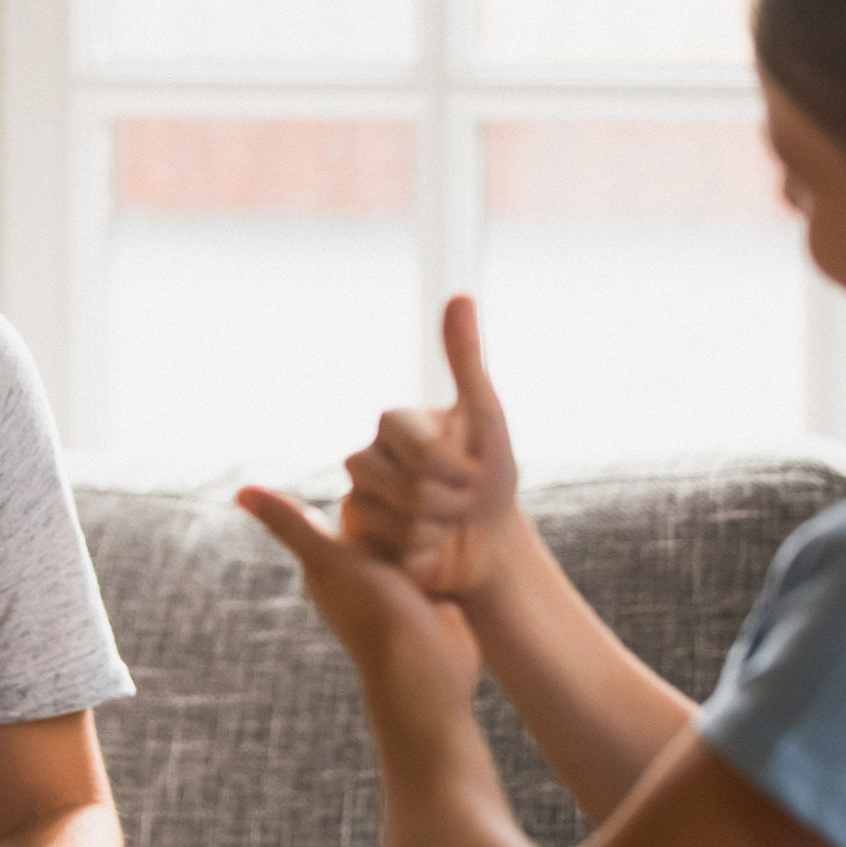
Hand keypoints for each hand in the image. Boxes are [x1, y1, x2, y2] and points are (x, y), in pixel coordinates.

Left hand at [239, 487, 481, 695]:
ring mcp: (405, 577)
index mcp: (334, 558)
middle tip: (429, 472)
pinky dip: (454, 534)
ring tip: (453, 489)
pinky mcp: (437, 587)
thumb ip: (289, 524)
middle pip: (391, 511)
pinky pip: (445, 548)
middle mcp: (367, 566)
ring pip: (421, 526)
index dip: (375, 480)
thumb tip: (239, 491)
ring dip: (434, 512)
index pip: (356, 502)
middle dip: (409, 493)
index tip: (392, 456)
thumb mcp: (327, 559)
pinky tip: (468, 513)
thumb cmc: (370, 613)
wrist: (425, 671)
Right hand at [339, 295, 518, 600]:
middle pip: (406, 485)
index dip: (457, 469)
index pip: (421, 448)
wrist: (486, 543)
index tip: (474, 471)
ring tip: (443, 525)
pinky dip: (419, 551)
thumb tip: (459, 295)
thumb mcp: (485, 417)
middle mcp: (367, 454)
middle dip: (449, 502)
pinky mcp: (355, 535)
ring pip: (394, 516)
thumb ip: (465, 360)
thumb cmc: (491, 478)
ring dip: (436, 528)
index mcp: (394, 422)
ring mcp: (357, 495)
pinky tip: (426, 548)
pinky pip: (386, 544)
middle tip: (460, 502)